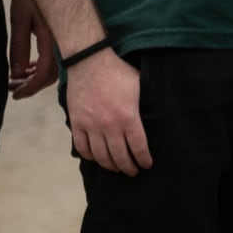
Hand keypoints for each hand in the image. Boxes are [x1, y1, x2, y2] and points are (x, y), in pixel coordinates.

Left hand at [7, 0, 57, 98]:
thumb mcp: (19, 18)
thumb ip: (18, 47)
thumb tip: (16, 74)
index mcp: (53, 40)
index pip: (43, 75)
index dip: (29, 88)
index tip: (15, 94)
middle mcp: (65, 42)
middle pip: (51, 75)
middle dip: (31, 85)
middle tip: (11, 87)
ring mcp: (67, 38)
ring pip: (55, 67)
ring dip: (36, 76)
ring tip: (17, 77)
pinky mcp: (66, 34)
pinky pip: (57, 57)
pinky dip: (43, 65)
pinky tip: (30, 65)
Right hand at [66, 49, 152, 175]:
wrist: (90, 62)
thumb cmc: (117, 72)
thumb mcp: (139, 85)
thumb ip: (144, 104)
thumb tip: (155, 115)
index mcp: (128, 117)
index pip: (138, 148)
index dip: (144, 159)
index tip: (146, 164)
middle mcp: (109, 125)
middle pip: (120, 157)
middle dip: (128, 167)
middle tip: (132, 171)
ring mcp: (91, 126)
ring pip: (101, 156)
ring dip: (110, 166)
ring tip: (117, 168)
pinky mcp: (77, 123)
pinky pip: (82, 148)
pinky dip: (90, 156)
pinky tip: (97, 157)